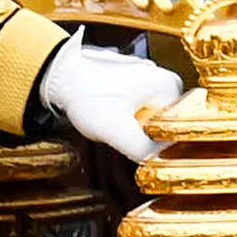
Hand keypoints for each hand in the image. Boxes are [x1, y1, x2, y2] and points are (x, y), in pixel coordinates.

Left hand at [39, 30, 183, 162]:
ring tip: (113, 118)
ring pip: (152, 116)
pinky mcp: (133, 79)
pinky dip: (128, 115)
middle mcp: (164, 77)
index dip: (160, 141)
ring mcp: (148, 76)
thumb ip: (146, 152)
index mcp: (170, 86)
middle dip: (146, 132)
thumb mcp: (117, 132)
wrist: (56, 73)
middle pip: (167, 122)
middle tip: (121, 129)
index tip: (137, 140)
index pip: (180, 126)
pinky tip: (111, 113)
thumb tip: (164, 162)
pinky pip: (140, 107)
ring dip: (135, 125)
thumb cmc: (85, 95)